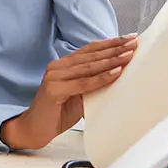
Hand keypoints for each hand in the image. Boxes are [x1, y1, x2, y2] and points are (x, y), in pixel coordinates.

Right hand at [0, 34, 138, 150]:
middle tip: (133, 42)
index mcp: (62, 65)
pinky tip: (116, 72)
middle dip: (114, 48)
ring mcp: (54, 77)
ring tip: (129, 55)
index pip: (89, 50)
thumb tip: (120, 75)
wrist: (35, 129)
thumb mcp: (79, 94)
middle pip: (91, 55)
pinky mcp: (54, 90)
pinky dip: (101, 78)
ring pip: (88, 67)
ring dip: (111, 60)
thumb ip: (92, 83)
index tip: (129, 38)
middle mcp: (57, 67)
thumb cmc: (58, 112)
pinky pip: (83, 83)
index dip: (109, 43)